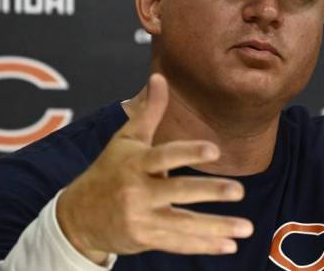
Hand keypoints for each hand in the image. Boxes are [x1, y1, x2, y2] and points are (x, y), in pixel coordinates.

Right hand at [57, 74, 252, 263]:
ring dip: (216, 228)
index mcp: (135, 163)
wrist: (77, 217)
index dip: (188, 153)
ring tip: (246, 228)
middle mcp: (136, 191)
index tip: (215, 150)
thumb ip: (148, 112)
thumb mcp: (125, 140)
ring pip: (183, 224)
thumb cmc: (108, 171)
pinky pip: (178, 243)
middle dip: (209, 191)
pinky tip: (229, 245)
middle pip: (177, 192)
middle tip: (239, 190)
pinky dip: (204, 245)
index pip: (164, 156)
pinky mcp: (145, 239)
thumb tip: (159, 77)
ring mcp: (141, 218)